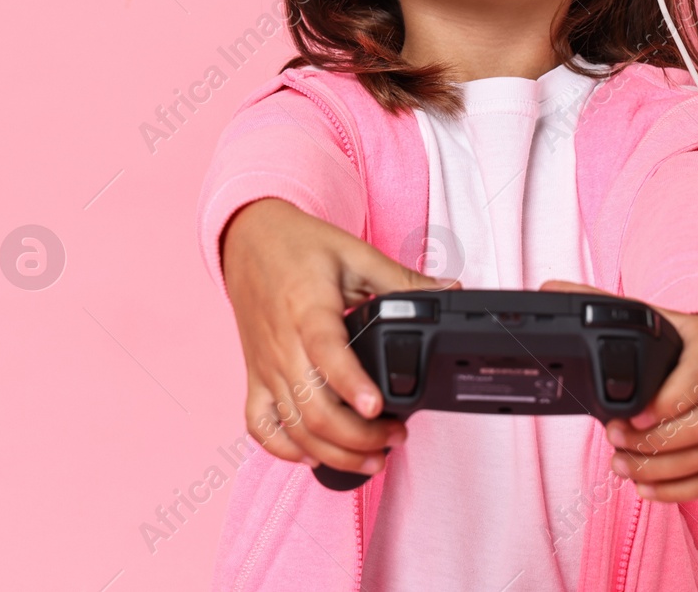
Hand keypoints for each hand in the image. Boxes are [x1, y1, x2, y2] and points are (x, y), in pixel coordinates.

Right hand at [221, 197, 456, 475]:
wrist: (248, 238)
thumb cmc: (298, 245)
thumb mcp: (354, 252)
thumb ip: (401, 279)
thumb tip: (449, 291)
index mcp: (307, 308)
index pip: (326, 353)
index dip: (352, 384)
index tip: (378, 407)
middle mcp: (282, 345)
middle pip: (313, 408)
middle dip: (358, 436)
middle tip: (395, 436)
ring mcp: (266, 366)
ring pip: (293, 427)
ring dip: (333, 453)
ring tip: (372, 457)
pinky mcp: (255, 376)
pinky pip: (260, 426)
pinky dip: (284, 449)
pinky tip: (314, 453)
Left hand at [538, 279, 697, 502]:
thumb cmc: (678, 339)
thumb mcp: (649, 316)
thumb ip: (601, 305)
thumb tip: (550, 291)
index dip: (667, 401)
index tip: (631, 416)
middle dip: (654, 441)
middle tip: (615, 441)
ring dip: (661, 469)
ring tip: (623, 466)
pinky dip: (682, 489)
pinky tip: (649, 488)